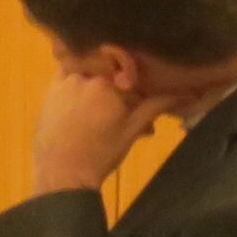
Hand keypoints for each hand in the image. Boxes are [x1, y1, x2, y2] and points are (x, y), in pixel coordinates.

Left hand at [30, 70, 165, 195]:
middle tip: (125, 104)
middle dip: (120, 82)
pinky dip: (78, 76)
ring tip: (103, 105)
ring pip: (89, 68)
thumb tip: (185, 95)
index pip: (130, 72)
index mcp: (108, 85)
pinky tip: (83, 94)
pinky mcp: (50, 86)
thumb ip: (155, 107)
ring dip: (100, 79)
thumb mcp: (132, 131)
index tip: (140, 96)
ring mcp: (65, 79)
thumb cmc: (102, 152)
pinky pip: (67, 70)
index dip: (137, 83)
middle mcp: (86, 76)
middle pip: (109, 69)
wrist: (63, 169)